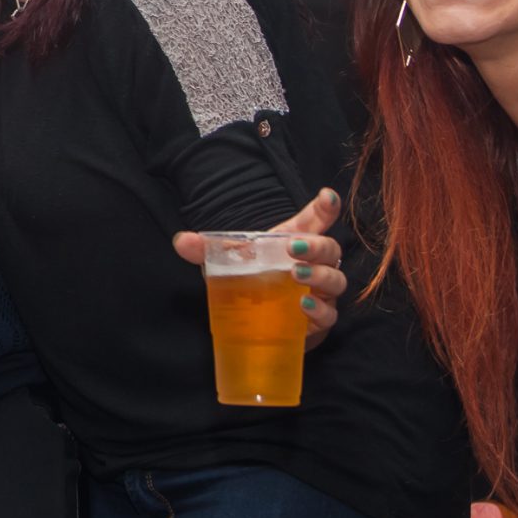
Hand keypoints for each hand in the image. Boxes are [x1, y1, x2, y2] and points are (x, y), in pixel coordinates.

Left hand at [172, 189, 348, 348]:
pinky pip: (329, 315)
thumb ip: (206, 250)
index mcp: (294, 242)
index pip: (316, 221)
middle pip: (330, 249)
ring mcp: (321, 293)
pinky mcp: (319, 320)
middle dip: (317, 246)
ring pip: (336, 280)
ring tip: (296, 275)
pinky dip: (319, 310)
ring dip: (320, 276)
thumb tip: (182, 241)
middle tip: (294, 249)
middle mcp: (314, 264)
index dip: (325, 207)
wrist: (259, 321)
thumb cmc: (251, 281)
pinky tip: (303, 305)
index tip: (327, 195)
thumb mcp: (229, 261)